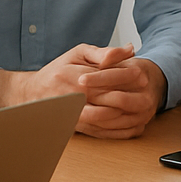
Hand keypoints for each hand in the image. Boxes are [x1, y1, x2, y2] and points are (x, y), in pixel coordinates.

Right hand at [0, 43, 166, 138]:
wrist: (32, 93)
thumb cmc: (58, 70)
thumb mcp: (78, 53)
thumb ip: (103, 52)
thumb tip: (129, 50)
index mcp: (75, 76)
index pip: (106, 77)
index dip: (126, 76)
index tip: (142, 75)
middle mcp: (73, 97)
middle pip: (108, 98)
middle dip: (130, 96)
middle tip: (148, 94)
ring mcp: (74, 114)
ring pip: (105, 118)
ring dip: (125, 115)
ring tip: (141, 109)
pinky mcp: (76, 127)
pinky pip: (100, 132)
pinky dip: (117, 130)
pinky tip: (131, 123)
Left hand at [76, 54, 167, 138]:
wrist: (153, 84)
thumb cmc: (131, 71)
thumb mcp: (121, 58)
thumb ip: (111, 56)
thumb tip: (103, 59)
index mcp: (140, 75)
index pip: (118, 76)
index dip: (98, 78)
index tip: (81, 79)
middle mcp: (145, 96)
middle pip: (120, 100)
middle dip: (97, 99)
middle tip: (76, 99)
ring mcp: (143, 114)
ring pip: (118, 119)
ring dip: (96, 117)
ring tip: (77, 112)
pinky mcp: (139, 127)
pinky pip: (118, 133)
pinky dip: (101, 130)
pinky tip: (87, 124)